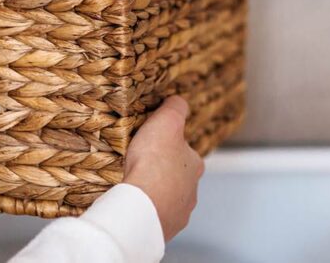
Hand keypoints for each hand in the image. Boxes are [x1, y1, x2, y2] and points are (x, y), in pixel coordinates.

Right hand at [123, 96, 204, 241]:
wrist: (141, 205)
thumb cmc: (154, 163)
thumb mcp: (166, 121)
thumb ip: (175, 108)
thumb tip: (179, 101)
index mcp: (195, 165)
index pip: (186, 152)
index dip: (169, 146)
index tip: (153, 145)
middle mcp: (192, 191)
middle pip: (177, 177)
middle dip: (162, 173)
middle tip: (141, 167)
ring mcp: (178, 213)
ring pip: (168, 199)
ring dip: (155, 193)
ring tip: (135, 187)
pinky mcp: (163, 229)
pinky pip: (155, 217)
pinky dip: (147, 211)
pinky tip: (134, 205)